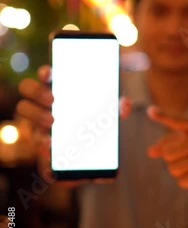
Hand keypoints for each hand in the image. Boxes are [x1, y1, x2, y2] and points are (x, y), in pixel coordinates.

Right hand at [16, 65, 131, 186]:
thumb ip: (115, 107)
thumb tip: (124, 105)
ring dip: (36, 114)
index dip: (45, 71)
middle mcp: (42, 101)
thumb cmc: (93, 124)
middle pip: (27, 87)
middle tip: (53, 100)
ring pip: (23, 109)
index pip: (46, 74)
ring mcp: (36, 119)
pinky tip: (50, 146)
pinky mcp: (38, 141)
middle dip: (37, 91)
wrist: (86, 155)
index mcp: (58, 88)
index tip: (50, 73)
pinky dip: (41, 142)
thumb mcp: (106, 114)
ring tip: (51, 121)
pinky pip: (32, 138)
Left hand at [146, 106, 187, 191]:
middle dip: (170, 159)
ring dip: (178, 171)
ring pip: (174, 168)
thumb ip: (166, 143)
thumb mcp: (187, 141)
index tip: (149, 110)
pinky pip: (183, 180)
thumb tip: (150, 152)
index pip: (177, 120)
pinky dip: (186, 180)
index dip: (163, 116)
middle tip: (185, 158)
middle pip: (167, 153)